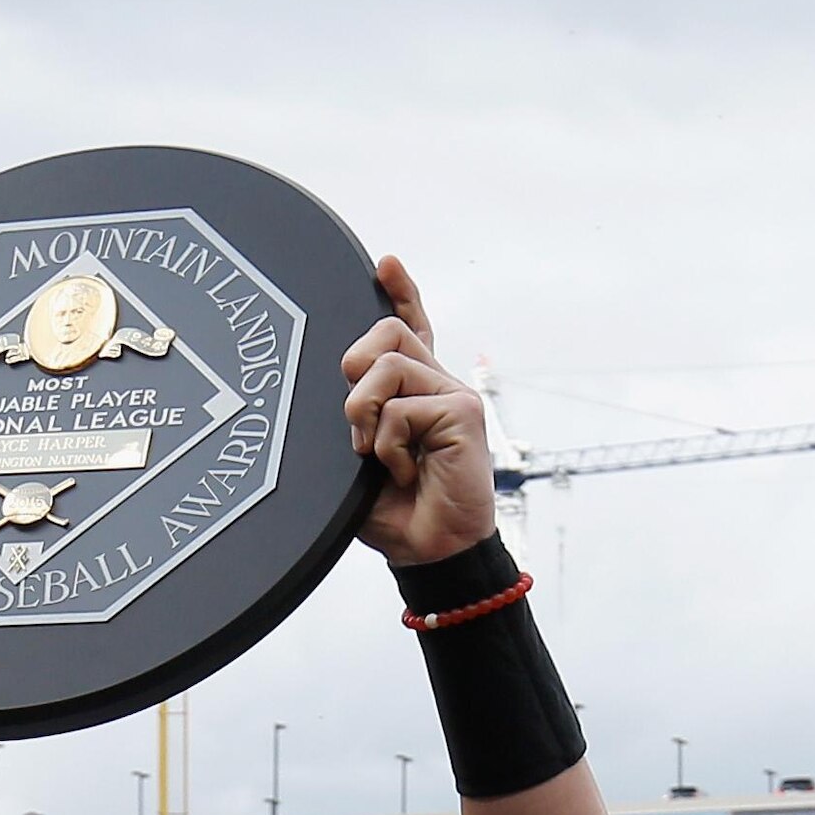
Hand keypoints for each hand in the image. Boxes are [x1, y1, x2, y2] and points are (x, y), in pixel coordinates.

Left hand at [339, 259, 496, 569]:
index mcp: (414, 392)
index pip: (410, 330)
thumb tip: (350, 379)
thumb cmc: (394, 510)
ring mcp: (453, 394)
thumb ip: (359, 414)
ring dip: (364, 416)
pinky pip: (401, 407)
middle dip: (353, 372)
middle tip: (358, 424)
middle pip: (385, 332)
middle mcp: (437, 385)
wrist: (429, 550)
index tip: (385, 264)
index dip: (401, 293)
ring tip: (377, 456)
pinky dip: (387, 446)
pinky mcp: (464, 411)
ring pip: (386, 365)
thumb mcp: (362, 456)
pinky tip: (404, 472)